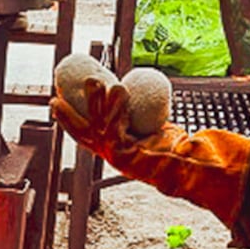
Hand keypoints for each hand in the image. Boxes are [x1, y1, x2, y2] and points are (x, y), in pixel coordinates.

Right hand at [51, 79, 249, 227]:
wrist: (192, 166)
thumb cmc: (174, 147)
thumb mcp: (149, 127)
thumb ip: (138, 114)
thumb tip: (129, 88)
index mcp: (114, 149)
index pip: (84, 134)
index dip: (68, 119)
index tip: (57, 102)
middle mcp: (112, 156)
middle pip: (82, 134)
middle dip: (67, 116)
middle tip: (57, 97)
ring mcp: (118, 157)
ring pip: (98, 126)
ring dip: (95, 102)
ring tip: (96, 81)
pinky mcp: (127, 156)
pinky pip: (116, 128)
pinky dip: (117, 108)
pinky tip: (119, 90)